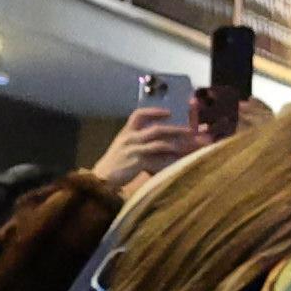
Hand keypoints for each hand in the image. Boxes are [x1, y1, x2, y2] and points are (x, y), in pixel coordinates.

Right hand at [93, 103, 210, 198]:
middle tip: (190, 131)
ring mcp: (134, 150)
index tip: (168, 112)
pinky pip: (157, 161)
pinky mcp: (137, 163)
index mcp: (126, 133)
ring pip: (160, 144)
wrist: (100, 179)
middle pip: (157, 130)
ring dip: (177, 145)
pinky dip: (169, 161)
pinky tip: (179, 163)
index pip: (139, 115)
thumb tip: (156, 138)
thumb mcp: (122, 147)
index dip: (154, 111)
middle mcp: (130, 139)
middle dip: (175, 129)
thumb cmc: (114, 164)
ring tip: (189, 146)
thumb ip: (136, 140)